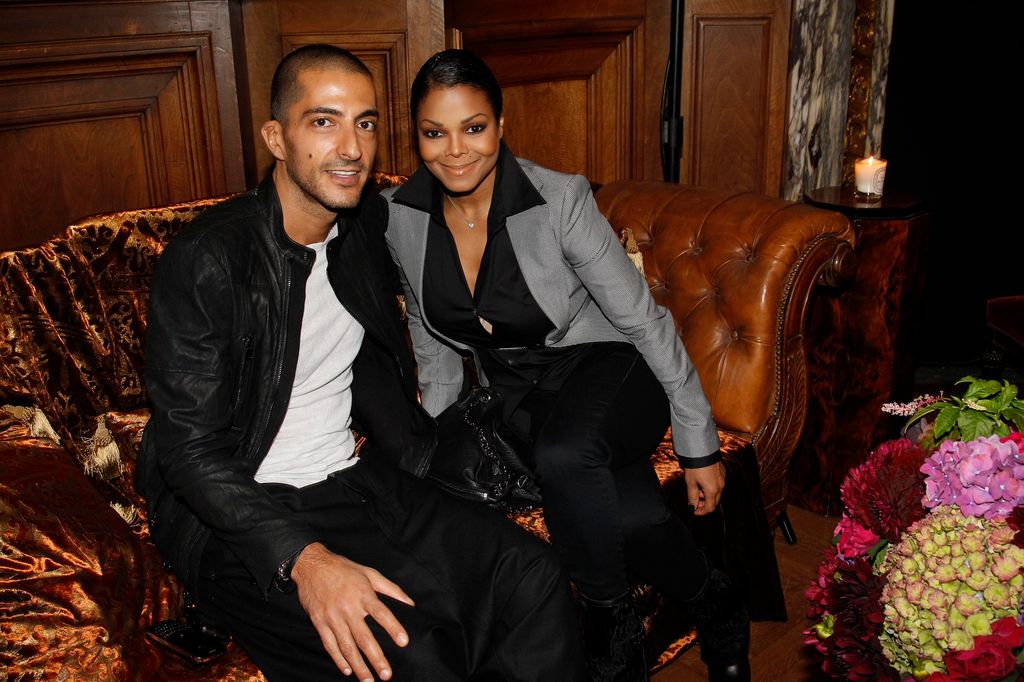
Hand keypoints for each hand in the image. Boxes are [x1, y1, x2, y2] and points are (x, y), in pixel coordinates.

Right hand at [290, 542, 414, 680]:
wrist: (311, 565)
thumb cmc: (343, 569)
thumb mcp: (369, 573)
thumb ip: (391, 589)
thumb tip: (410, 603)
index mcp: (363, 593)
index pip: (381, 613)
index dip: (393, 627)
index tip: (403, 642)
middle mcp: (347, 607)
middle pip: (364, 637)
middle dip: (376, 658)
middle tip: (386, 674)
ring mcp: (332, 616)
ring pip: (346, 646)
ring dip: (358, 666)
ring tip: (368, 680)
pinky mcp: (319, 622)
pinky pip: (329, 645)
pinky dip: (338, 659)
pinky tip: (348, 670)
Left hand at [683, 462, 725, 515]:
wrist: (702, 450)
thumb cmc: (695, 466)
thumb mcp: (690, 482)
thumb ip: (692, 497)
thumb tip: (692, 507)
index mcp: (712, 490)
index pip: (710, 508)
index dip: (702, 512)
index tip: (694, 511)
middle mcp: (720, 486)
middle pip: (714, 501)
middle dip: (705, 503)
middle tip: (695, 500)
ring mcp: (723, 478)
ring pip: (717, 492)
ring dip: (708, 495)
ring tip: (697, 488)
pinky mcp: (723, 472)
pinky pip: (719, 484)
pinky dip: (711, 487)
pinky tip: (703, 481)